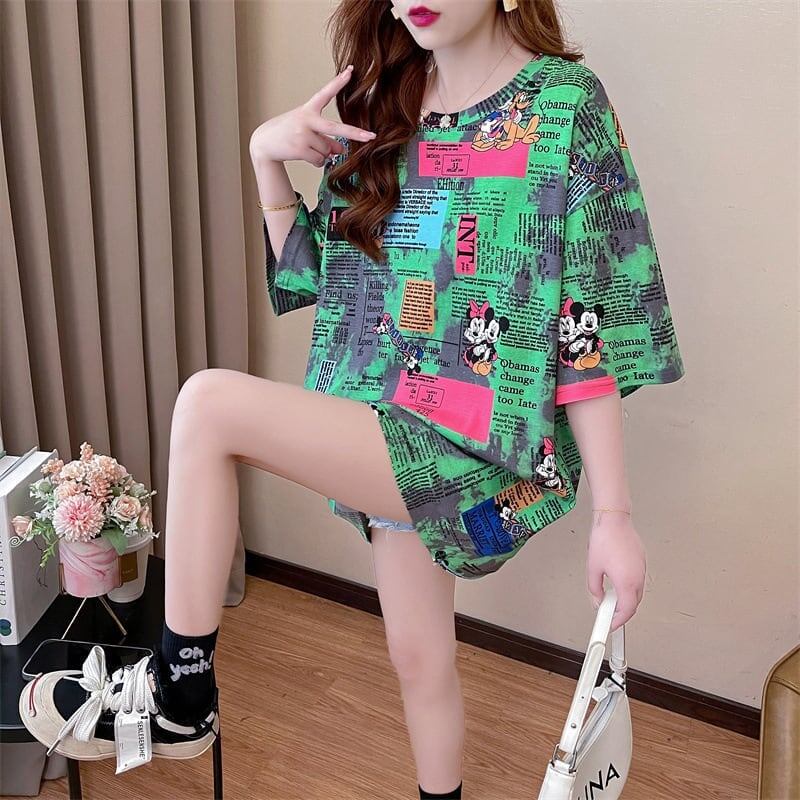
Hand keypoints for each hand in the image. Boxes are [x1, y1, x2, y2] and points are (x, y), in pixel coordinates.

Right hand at [249, 64, 375, 166]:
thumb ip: (326, 137)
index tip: (351, 71)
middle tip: (371, 137)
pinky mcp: (300, 148)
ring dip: (322, 154)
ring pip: (327, 150)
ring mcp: (303, 134)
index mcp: (308, 110)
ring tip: (307, 148)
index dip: (339, 82)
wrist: (264, 143)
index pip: (325, 93)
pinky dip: (317, 162)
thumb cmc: (288, 133)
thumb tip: (342, 150)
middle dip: (355, 133)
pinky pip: (320, 160)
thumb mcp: (307, 130)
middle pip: (336, 128)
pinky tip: (305, 156)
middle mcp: (307, 119)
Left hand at [586, 511, 645, 631]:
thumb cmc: (605, 539)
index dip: (618, 621)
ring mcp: (642, 569)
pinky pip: (638, 581)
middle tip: (609, 615)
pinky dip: (629, 588)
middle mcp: (638, 577)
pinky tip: (617, 585)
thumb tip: (597, 599)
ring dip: (626, 599)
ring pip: (637, 592)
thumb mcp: (593, 568)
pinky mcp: (641, 561)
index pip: (627, 610)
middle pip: (634, 603)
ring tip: (610, 600)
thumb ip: (594, 589)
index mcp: (627, 582)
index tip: (611, 625)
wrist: (614, 520)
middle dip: (622, 612)